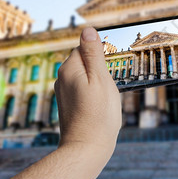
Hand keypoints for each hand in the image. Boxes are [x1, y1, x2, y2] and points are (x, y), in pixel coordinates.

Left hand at [55, 27, 121, 156]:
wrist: (87, 147)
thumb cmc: (98, 114)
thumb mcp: (100, 79)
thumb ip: (94, 54)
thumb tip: (88, 30)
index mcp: (69, 69)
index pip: (84, 47)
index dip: (101, 51)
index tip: (114, 62)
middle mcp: (63, 78)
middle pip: (84, 60)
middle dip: (99, 65)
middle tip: (114, 79)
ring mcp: (65, 92)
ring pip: (84, 74)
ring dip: (97, 78)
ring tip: (109, 92)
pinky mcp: (69, 103)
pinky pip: (83, 87)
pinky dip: (93, 89)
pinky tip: (102, 101)